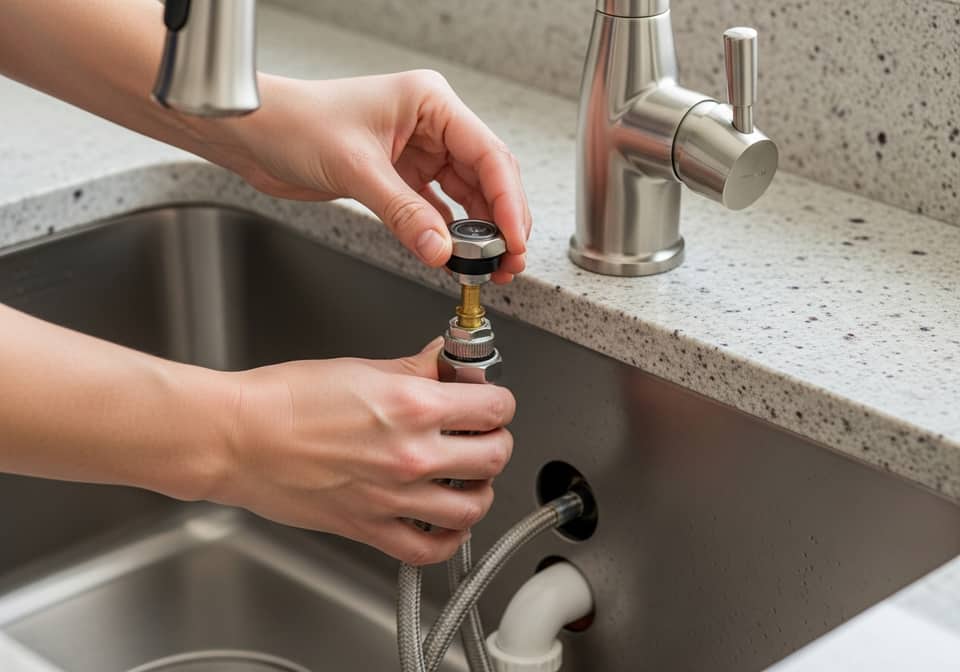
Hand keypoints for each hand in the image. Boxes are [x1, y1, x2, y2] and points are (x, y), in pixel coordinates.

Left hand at [208, 70, 531, 282]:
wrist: (253, 135)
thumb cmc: (295, 123)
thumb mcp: (356, 168)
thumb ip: (404, 213)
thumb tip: (442, 251)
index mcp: (430, 103)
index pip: (487, 153)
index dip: (507, 200)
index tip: (513, 237)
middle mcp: (430, 126)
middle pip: (485, 177)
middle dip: (500, 221)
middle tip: (508, 260)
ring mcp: (417, 153)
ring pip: (465, 197)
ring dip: (478, 233)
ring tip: (490, 266)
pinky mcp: (400, 178)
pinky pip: (436, 210)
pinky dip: (447, 235)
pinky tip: (456, 257)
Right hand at [214, 339, 515, 565]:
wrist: (237, 438)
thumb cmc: (284, 400)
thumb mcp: (362, 368)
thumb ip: (415, 369)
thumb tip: (445, 362)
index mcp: (413, 407)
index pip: (494, 407)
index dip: (498, 401)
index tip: (489, 402)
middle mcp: (412, 455)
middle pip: (494, 456)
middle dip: (495, 441)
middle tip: (481, 434)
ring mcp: (394, 497)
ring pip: (474, 505)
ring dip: (480, 488)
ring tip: (469, 476)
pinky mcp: (370, 528)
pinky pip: (431, 548)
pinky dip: (450, 537)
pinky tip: (448, 519)